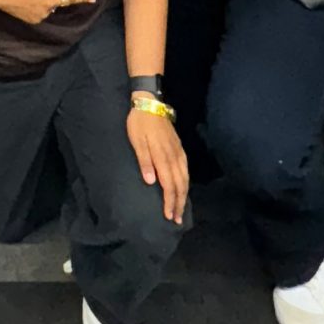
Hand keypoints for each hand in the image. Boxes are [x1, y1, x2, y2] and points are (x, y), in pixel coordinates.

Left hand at [127, 104, 189, 223]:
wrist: (150, 103)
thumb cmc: (139, 123)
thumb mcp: (136, 140)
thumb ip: (144, 161)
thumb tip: (151, 182)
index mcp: (162, 156)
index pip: (169, 184)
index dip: (170, 201)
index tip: (168, 215)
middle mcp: (174, 156)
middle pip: (180, 184)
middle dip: (179, 203)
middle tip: (177, 219)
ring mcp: (178, 152)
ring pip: (185, 178)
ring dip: (184, 195)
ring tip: (181, 209)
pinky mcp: (179, 148)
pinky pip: (186, 169)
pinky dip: (186, 182)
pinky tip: (184, 188)